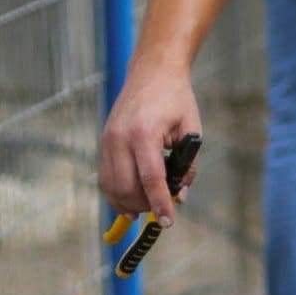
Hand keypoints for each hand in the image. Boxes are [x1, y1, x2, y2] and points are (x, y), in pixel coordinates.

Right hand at [100, 64, 203, 219]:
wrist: (152, 72)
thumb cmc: (176, 99)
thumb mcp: (191, 130)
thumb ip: (187, 165)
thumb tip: (179, 196)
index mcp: (144, 133)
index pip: (151, 179)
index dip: (160, 203)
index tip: (168, 222)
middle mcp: (120, 138)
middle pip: (126, 188)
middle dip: (144, 205)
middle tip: (162, 210)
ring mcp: (107, 140)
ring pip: (110, 186)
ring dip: (128, 203)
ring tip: (147, 207)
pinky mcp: (103, 142)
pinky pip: (105, 177)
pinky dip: (115, 194)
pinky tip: (130, 201)